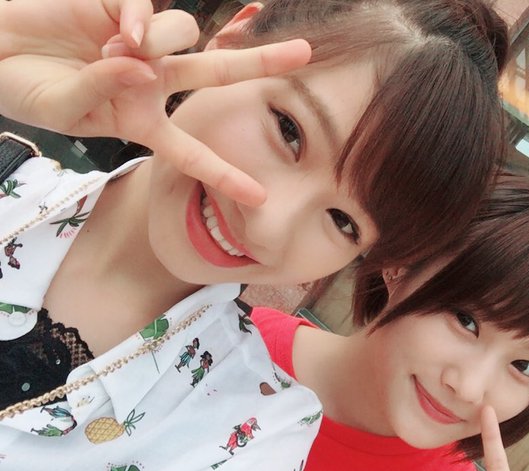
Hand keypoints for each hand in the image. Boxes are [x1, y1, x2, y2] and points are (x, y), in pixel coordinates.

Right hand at [0, 0, 310, 204]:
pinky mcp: (122, 8)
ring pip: (187, 35)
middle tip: (304, 53)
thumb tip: (142, 66)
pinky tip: (120, 28)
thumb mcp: (66, 110)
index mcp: (142, 120)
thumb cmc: (28, 88)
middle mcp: (152, 81)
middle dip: (261, 62)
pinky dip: (140, 19)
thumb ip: (106, 93)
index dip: (223, 175)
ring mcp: (142, 45)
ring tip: (122, 47)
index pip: (191, 151)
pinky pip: (148, 8)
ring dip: (163, 43)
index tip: (259, 198)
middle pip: (219, 72)